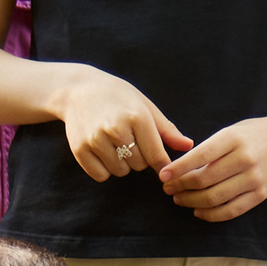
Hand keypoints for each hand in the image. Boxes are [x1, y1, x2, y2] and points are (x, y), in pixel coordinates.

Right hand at [55, 67, 193, 183]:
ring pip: (120, 171)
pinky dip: (104, 169)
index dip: (163, 166)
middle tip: (129, 141)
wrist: (78, 90)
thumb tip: (188, 146)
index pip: (156, 155)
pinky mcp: (80, 150)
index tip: (165, 170)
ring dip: (121, 164)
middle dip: (138, 158)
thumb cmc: (118, 97)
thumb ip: (166, 129)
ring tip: (114, 144)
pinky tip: (101, 152)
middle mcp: (116, 128)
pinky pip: (101, 175)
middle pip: (139, 165)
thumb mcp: (144, 106)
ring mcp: (96, 140)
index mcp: (137, 116)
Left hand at [160, 113, 266, 222]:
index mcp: (234, 139)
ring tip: (179, 199)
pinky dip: (210, 215)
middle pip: (204, 180)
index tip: (162, 176)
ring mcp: (254, 179)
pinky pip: (230, 211)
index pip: (200, 156)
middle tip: (168, 189)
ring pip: (214, 198)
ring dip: (191, 202)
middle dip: (181, 187)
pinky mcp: (260, 195)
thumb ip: (209, 149)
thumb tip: (179, 170)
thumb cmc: (253, 135)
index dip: (178, 169)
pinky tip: (197, 211)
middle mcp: (245, 159)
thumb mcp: (230, 132)